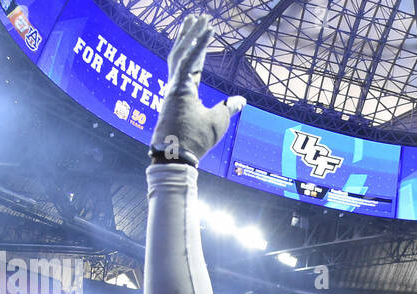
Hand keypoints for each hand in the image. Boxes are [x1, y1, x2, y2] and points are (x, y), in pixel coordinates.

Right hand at [150, 14, 245, 164]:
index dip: (198, 49)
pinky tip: (206, 32)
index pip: (192, 65)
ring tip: (198, 17)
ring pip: (181, 52)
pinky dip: (197, 45)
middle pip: (182, 54)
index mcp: (184, 92)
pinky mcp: (176, 87)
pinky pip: (187, 60)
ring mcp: (174, 85)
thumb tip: (242, 100)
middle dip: (189, 34)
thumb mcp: (220, 120)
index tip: (204, 33)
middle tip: (195, 16)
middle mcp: (177, 86)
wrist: (181, 155)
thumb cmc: (197, 141)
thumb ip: (230, 107)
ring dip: (191, 34)